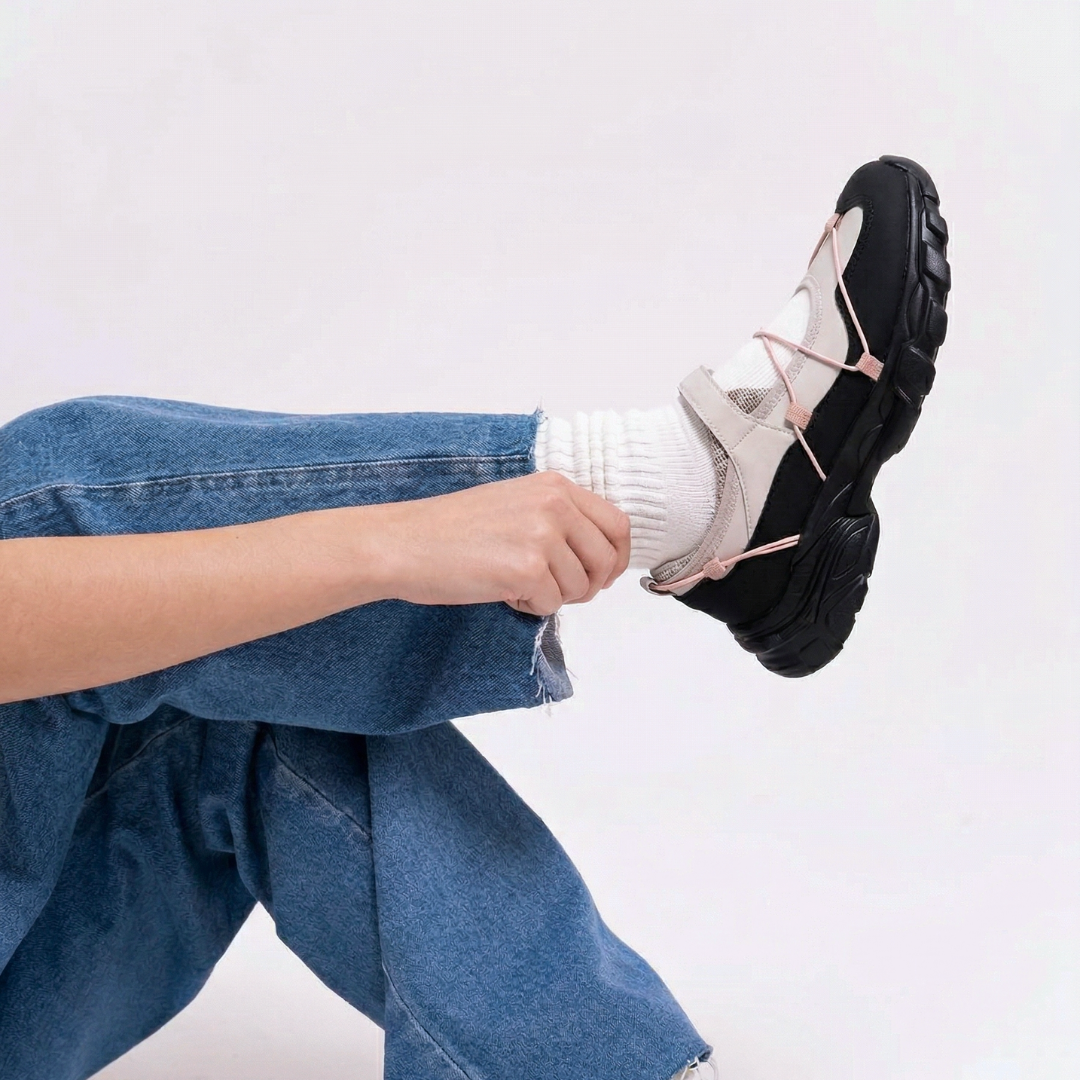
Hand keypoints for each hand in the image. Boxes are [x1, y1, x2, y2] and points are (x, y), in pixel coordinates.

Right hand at [367, 472, 630, 615]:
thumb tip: (598, 556)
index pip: (618, 524)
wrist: (403, 543)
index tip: (601, 575)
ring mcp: (543, 535)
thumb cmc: (450, 530)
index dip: (615, 558)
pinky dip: (528, 606)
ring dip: (552, 596)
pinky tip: (499, 589)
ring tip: (512, 581)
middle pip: (608, 559)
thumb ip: (558, 519)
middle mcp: (555, 504)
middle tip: (557, 590)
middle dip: (589, 585)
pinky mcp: (527, 569)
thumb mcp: (515, 504)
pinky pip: (552, 604)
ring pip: (580, 587)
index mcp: (555, 485)